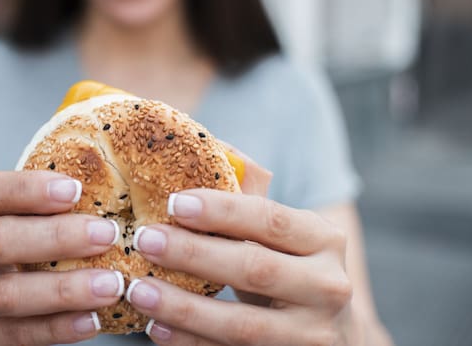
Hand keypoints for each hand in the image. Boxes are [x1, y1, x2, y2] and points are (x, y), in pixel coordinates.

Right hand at [0, 171, 123, 344]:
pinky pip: (14, 336)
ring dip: (64, 289)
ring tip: (110, 284)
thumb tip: (93, 194)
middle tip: (106, 234)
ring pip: (7, 295)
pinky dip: (56, 328)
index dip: (28, 190)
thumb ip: (13, 209)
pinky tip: (90, 320)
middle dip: (57, 236)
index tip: (74, 188)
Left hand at [125, 153, 359, 345]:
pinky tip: (156, 328)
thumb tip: (205, 145)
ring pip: (241, 324)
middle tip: (144, 240)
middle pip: (253, 269)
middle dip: (194, 255)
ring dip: (183, 307)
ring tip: (139, 290)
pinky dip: (191, 342)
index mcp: (325, 240)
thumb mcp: (285, 234)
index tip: (174, 203)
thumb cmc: (292, 268)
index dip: (222, 210)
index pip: (271, 219)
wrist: (332, 334)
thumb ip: (250, 198)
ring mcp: (312, 335)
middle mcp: (328, 287)